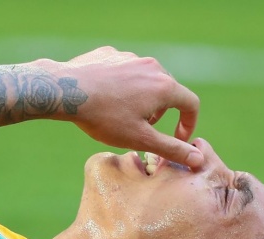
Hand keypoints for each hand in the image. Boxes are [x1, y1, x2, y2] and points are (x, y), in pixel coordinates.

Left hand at [54, 46, 203, 168]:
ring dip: (143, 99)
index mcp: (164, 86)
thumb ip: (171, 148)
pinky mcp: (111, 54)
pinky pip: (125, 72)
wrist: (65, 91)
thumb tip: (198, 158)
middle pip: (169, 91)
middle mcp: (152, 66)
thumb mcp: (140, 139)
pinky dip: (123, 86)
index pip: (191, 104)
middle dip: (163, 113)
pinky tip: (106, 99)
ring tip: (123, 115)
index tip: (177, 139)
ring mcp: (130, 58)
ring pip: (146, 80)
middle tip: (145, 129)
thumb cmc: (104, 117)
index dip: (189, 125)